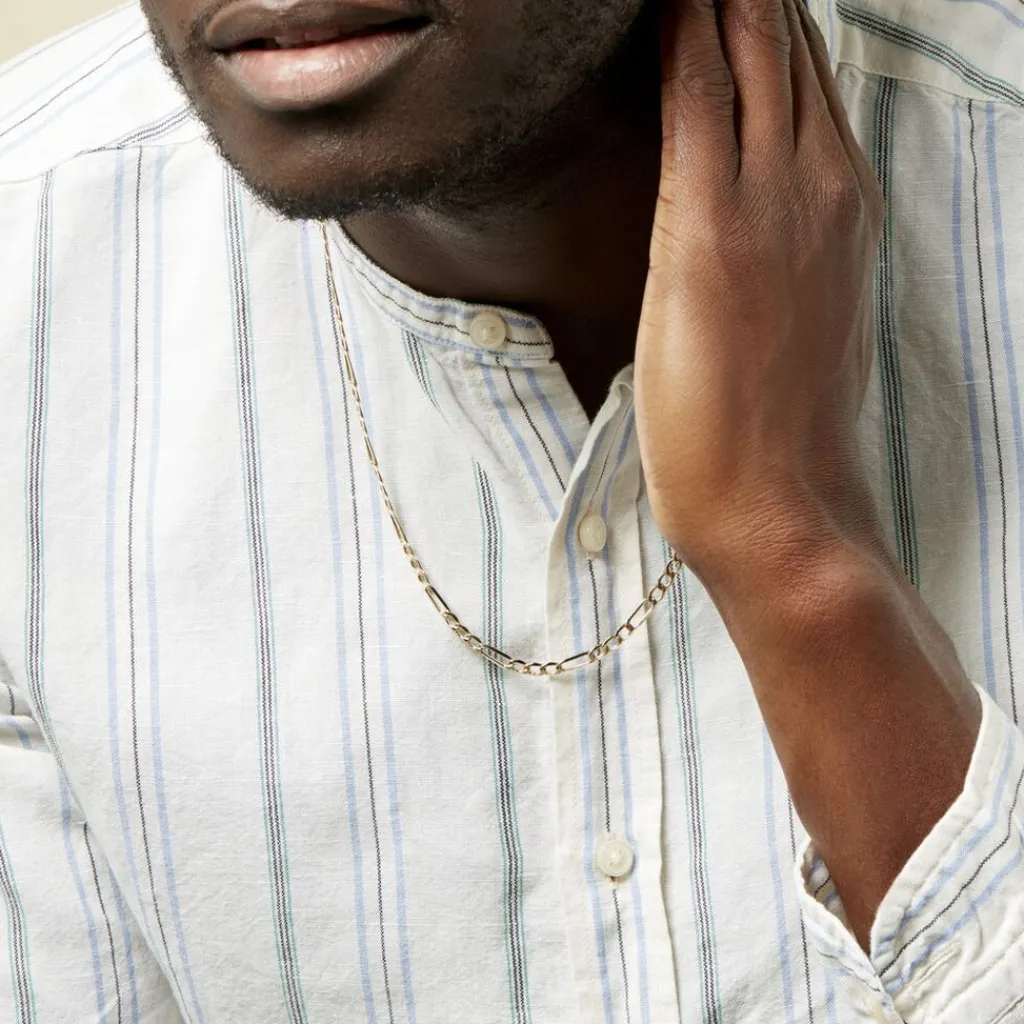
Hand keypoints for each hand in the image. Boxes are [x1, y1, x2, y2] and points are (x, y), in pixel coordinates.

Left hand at [635, 0, 886, 578]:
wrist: (777, 501)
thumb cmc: (774, 424)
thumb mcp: (798, 314)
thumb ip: (782, 247)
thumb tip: (745, 219)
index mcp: (840, 202)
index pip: (804, 77)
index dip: (767, 17)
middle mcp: (819, 182)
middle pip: (784, 41)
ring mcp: (771, 200)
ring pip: (749, 48)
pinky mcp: (708, 228)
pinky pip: (695, 98)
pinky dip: (679, 36)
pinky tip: (660, 2)